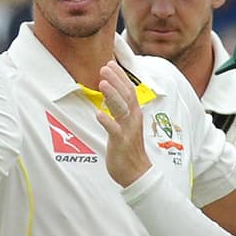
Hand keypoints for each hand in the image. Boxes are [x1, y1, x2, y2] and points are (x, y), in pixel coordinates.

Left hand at [95, 60, 151, 186]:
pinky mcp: (120, 142)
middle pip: (126, 95)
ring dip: (112, 95)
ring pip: (121, 109)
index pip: (128, 90)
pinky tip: (98, 113)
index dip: (120, 76)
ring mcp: (128, 130)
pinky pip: (114, 130)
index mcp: (134, 113)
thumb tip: (111, 93)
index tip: (110, 63)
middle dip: (116, 80)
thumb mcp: (126, 124)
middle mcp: (133, 119)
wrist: (137, 173)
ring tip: (102, 82)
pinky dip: (107, 121)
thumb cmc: (129, 147)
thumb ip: (120, 109)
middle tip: (105, 66)